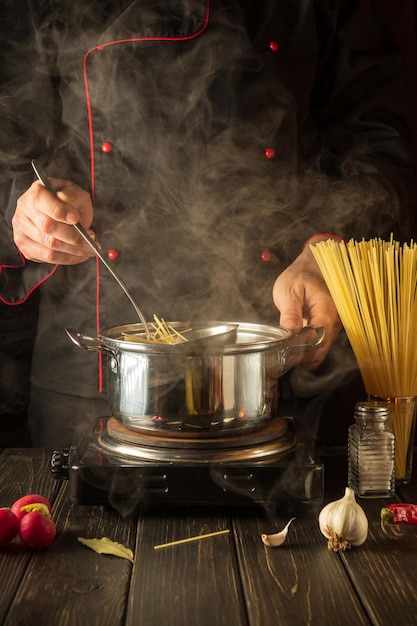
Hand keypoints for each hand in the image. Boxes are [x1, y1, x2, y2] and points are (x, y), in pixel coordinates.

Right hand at [12, 179, 95, 264]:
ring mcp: (22, 230)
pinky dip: (69, 258)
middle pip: (47, 228)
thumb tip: (65, 198)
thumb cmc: (69, 203)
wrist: (59, 214)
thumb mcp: (76, 193)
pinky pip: (49, 257)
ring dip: (75, 250)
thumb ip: (72, 195)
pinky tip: (80, 254)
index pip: (43, 203)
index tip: (77, 218)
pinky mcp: (26, 247)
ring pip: (50, 246)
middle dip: (74, 235)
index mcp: (35, 193)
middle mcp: (24, 211)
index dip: (60, 212)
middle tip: (92, 237)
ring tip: (90, 247)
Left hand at [272, 237, 341, 369]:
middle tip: (282, 358)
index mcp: (327, 310)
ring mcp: (335, 325)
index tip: (285, 354)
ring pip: (322, 350)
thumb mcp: (289, 290)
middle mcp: (335, 320)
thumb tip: (289, 335)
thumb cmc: (302, 274)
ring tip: (287, 352)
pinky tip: (295, 347)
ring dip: (306, 355)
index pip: (317, 339)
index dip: (301, 351)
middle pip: (321, 350)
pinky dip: (309, 349)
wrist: (315, 264)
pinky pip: (322, 344)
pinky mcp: (330, 327)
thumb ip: (290, 314)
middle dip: (302, 357)